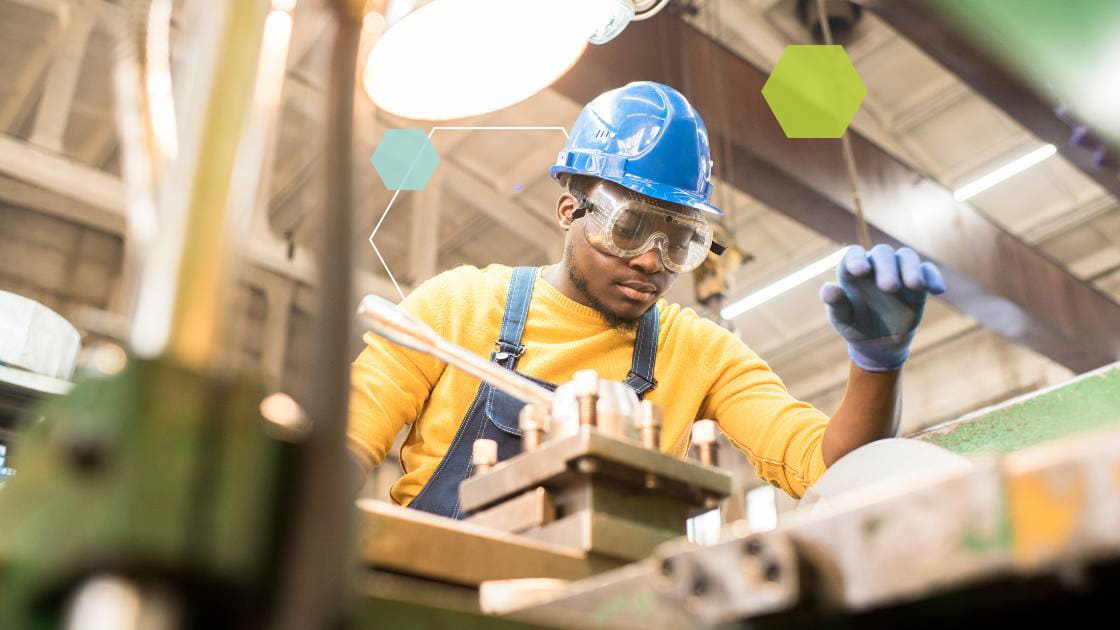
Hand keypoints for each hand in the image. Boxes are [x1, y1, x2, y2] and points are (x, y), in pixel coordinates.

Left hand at [819, 244, 945, 371]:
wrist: (878, 342)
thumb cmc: (855, 326)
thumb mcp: (843, 320)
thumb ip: (836, 305)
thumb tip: (829, 289)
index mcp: (853, 272)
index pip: (853, 254)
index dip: (856, 259)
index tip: (860, 272)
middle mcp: (876, 266)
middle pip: (882, 253)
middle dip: (886, 268)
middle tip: (889, 288)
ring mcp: (898, 272)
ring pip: (906, 257)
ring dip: (911, 269)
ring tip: (914, 286)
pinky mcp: (918, 283)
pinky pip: (928, 272)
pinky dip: (933, 278)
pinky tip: (938, 290)